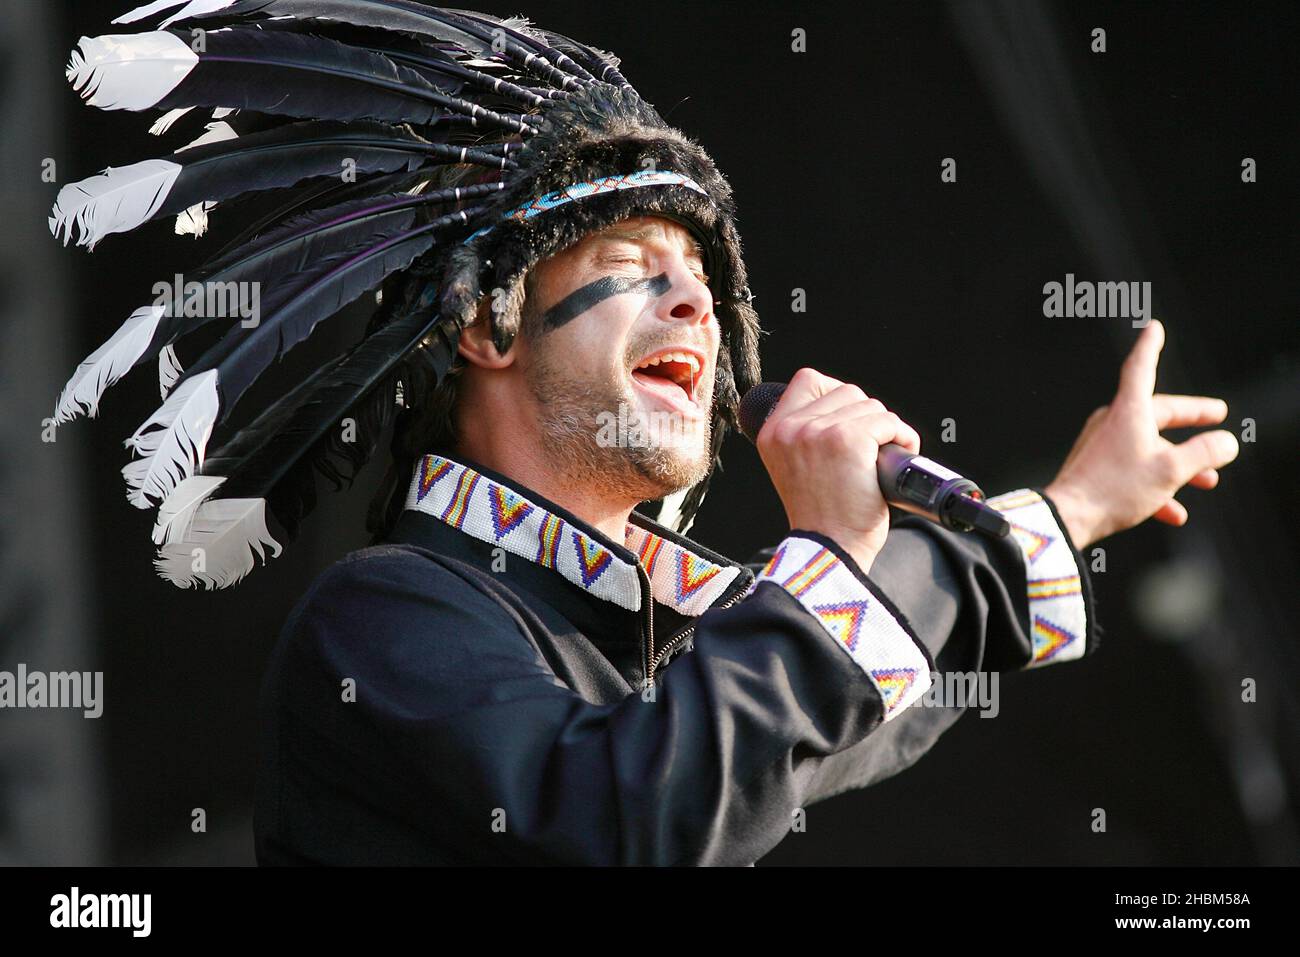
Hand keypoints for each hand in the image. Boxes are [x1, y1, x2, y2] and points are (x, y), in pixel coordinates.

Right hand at [755, 368, 920, 573]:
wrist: (829, 550)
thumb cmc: (821, 517)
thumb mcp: (794, 467)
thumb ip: (805, 435)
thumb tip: (846, 406)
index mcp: (772, 433)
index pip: (807, 380)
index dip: (836, 395)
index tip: (848, 421)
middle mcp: (790, 428)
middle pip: (846, 391)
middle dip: (865, 417)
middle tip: (869, 449)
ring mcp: (817, 432)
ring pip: (870, 405)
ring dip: (885, 429)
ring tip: (881, 458)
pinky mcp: (848, 440)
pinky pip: (889, 422)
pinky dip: (903, 438)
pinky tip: (899, 456)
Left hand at [1044, 320, 1239, 549]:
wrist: (1068, 518)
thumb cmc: (1115, 489)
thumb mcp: (1171, 470)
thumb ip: (1203, 453)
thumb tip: (1226, 442)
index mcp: (1129, 411)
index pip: (1141, 367)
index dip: (1151, 346)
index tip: (1154, 327)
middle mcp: (1112, 423)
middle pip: (1158, 412)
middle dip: (1191, 420)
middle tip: (1217, 419)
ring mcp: (1102, 446)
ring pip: (1149, 447)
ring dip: (1180, 463)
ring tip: (1207, 480)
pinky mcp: (1095, 471)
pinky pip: (1133, 474)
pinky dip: (1156, 488)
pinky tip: (1174, 512)